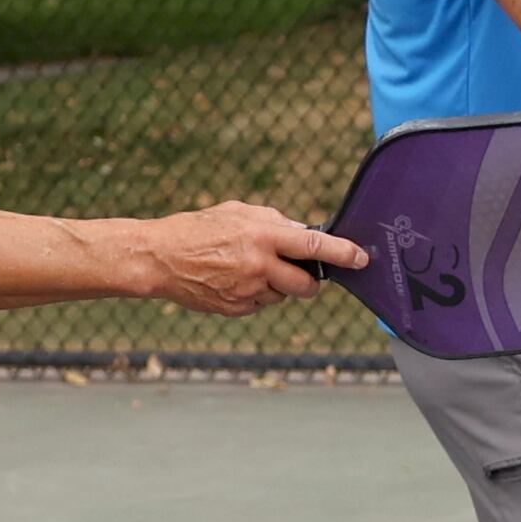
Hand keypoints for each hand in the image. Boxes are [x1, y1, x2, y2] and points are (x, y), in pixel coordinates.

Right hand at [143, 202, 367, 314]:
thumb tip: (303, 233)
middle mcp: (259, 266)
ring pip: (283, 296)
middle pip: (307, 285)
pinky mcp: (237, 309)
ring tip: (248, 269)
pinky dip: (258, 295)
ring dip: (278, 285)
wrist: (160, 258)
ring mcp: (248, 291)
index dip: (341, 253)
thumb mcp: (238, 212)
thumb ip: (274, 222)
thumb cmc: (198, 229)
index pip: (313, 245)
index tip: (361, 258)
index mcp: (262, 236)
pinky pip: (262, 305)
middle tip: (302, 272)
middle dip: (312, 282)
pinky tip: (234, 280)